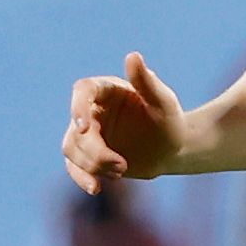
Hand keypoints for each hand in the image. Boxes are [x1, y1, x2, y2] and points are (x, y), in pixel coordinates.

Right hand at [66, 52, 184, 192]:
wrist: (173, 148)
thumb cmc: (170, 120)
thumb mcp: (164, 102)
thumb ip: (147, 82)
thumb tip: (133, 56)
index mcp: (106, 90)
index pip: (82, 90)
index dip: (78, 106)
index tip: (85, 127)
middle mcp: (90, 110)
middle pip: (76, 129)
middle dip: (94, 150)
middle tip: (122, 165)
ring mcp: (86, 134)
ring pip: (72, 149)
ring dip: (93, 164)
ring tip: (123, 170)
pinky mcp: (87, 155)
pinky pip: (73, 167)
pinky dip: (81, 178)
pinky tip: (96, 189)